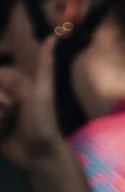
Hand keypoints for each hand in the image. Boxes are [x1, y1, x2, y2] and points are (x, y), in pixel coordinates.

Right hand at [0, 27, 67, 172]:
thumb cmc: (44, 121)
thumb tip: (53, 36)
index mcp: (15, 83)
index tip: (8, 103)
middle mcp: (6, 94)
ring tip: (7, 126)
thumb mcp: (43, 91)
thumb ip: (44, 64)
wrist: (40, 155)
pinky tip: (3, 133)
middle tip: (10, 116)